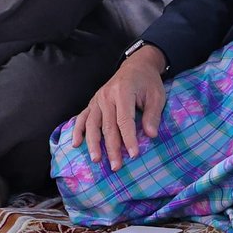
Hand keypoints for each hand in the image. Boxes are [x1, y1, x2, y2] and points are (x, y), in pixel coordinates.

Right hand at [70, 45, 167, 170]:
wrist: (137, 66)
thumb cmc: (148, 82)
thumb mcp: (156, 96)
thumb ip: (152, 115)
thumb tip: (150, 135)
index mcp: (123, 92)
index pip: (124, 120)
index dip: (129, 139)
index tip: (133, 155)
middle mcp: (107, 95)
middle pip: (107, 126)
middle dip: (111, 148)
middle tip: (116, 166)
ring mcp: (97, 99)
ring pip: (92, 124)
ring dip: (93, 143)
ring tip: (96, 159)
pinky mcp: (93, 102)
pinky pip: (83, 117)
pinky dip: (78, 130)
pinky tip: (76, 143)